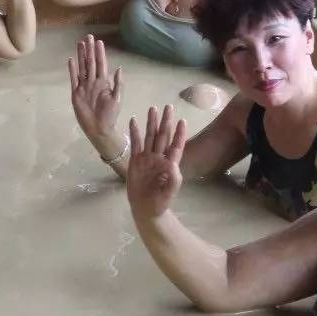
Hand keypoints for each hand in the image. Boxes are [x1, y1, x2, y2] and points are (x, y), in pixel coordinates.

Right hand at [68, 36, 122, 147]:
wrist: (99, 129)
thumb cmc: (110, 115)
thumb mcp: (117, 99)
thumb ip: (118, 84)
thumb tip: (118, 68)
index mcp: (104, 83)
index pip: (101, 64)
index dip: (100, 53)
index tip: (99, 42)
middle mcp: (93, 82)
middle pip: (91, 62)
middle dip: (90, 50)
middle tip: (88, 36)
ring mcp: (84, 86)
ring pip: (82, 67)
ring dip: (81, 56)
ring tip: (80, 43)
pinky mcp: (76, 93)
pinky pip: (73, 78)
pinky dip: (72, 69)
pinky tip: (71, 60)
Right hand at [125, 105, 186, 220]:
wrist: (145, 208)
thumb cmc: (160, 202)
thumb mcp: (170, 192)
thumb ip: (173, 178)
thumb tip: (172, 163)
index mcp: (169, 164)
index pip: (176, 146)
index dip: (179, 134)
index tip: (182, 121)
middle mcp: (159, 157)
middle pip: (163, 136)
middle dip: (166, 122)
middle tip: (168, 107)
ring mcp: (147, 158)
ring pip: (150, 136)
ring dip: (151, 123)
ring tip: (152, 109)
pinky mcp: (136, 161)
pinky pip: (135, 144)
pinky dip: (135, 132)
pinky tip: (134, 121)